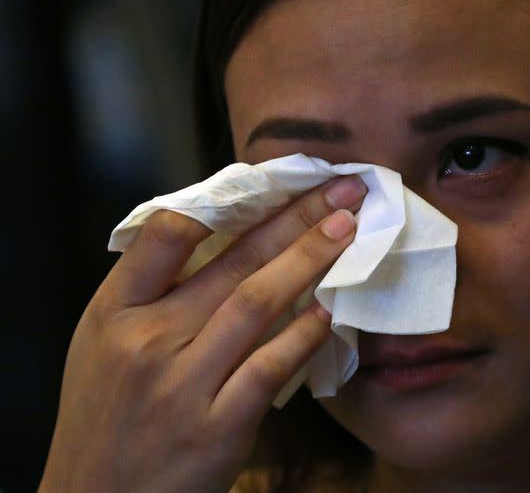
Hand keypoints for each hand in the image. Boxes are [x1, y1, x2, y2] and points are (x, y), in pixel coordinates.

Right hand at [39, 175, 366, 491]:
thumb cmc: (108, 419)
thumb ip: (150, 295)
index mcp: (114, 312)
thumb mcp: (105, 348)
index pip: (164, 234)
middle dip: (293, 218)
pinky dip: (304, 334)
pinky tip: (332, 309)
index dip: (224, 200)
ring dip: (308, 259)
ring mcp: (182, 384)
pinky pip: (270, 365)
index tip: (273, 181)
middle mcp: (146, 340)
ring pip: (255, 302)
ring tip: (347, 229)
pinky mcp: (217, 425)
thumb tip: (220, 239)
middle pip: (230, 261)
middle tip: (341, 189)